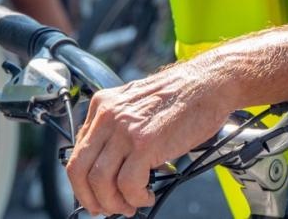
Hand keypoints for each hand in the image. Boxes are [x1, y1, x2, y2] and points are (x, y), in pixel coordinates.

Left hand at [66, 61, 234, 216]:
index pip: (77, 152)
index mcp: (103, 105)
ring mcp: (125, 129)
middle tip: (106, 208)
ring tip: (132, 204)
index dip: (83, 182)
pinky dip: (136, 198)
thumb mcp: (137, 104)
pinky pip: (128, 184)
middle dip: (90, 198)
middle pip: (79, 169)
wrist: (209, 82)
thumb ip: (118, 129)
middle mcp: (108, 115)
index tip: (95, 194)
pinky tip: (147, 195)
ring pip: (100, 181)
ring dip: (114, 202)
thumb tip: (110, 165)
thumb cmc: (182, 94)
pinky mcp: (145, 143)